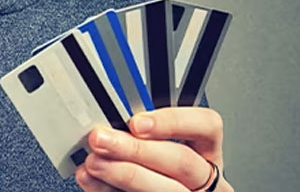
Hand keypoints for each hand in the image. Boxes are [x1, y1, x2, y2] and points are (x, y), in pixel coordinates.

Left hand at [75, 107, 233, 191]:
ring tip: (93, 163)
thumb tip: (109, 115)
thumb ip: (143, 130)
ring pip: (165, 188)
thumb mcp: (159, 142)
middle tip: (101, 139)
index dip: (172, 121)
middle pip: (181, 160)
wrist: (150, 191)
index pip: (207, 126)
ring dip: (122, 173)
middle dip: (136, 149)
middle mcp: (202, 177)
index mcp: (205, 149)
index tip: (136, 123)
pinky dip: (109, 190)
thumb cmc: (156, 166)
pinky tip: (93, 181)